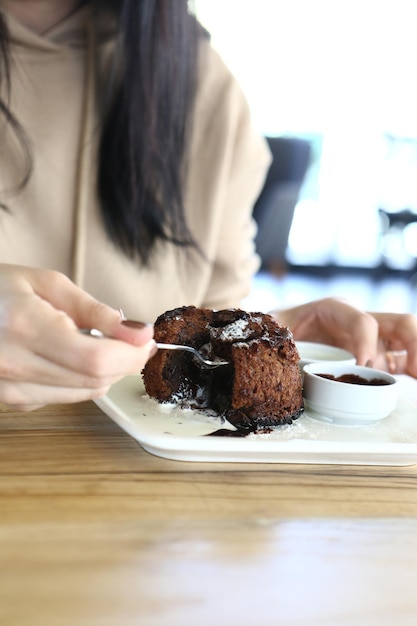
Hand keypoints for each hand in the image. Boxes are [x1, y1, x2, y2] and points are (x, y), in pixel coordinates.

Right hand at [0, 264, 154, 410]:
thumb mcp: (47, 283)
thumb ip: (96, 311)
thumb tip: (138, 332)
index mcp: (25, 326)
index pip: (96, 359)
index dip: (131, 353)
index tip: (146, 339)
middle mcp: (14, 364)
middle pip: (95, 380)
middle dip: (126, 361)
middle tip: (134, 339)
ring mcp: (10, 389)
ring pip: (85, 393)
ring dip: (107, 371)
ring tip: (102, 343)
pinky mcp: (12, 401)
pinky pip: (67, 396)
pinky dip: (82, 379)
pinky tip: (71, 356)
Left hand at [271, 297, 416, 377]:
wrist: (276, 333)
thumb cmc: (276, 327)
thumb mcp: (271, 326)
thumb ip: (272, 329)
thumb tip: (274, 337)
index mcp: (335, 310)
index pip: (363, 320)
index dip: (367, 342)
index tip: (363, 365)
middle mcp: (360, 321)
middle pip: (401, 324)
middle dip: (414, 344)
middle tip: (415, 372)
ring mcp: (371, 340)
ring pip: (407, 340)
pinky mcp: (375, 357)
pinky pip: (400, 361)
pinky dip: (411, 369)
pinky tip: (415, 382)